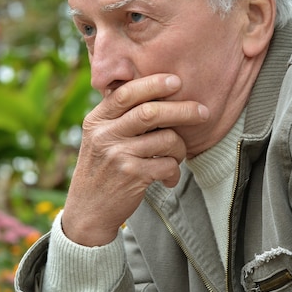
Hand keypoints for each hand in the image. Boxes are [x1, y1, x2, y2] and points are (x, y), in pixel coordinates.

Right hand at [62, 73, 208, 245]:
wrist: (87, 211)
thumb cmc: (101, 171)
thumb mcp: (98, 139)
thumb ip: (118, 118)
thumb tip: (155, 92)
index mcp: (96, 121)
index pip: (127, 94)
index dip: (154, 84)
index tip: (176, 81)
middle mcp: (104, 136)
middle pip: (151, 113)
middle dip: (183, 110)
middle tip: (203, 112)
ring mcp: (118, 156)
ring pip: (166, 140)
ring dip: (180, 149)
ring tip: (176, 157)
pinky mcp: (132, 176)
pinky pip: (168, 165)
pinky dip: (174, 172)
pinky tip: (168, 179)